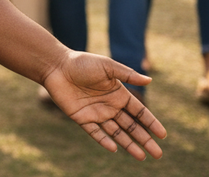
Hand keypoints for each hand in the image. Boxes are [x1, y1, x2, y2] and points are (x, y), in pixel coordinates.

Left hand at [42, 51, 165, 160]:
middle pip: (131, 126)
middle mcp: (109, 105)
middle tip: (158, 154)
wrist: (56, 66)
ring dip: (129, 144)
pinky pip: (95, 132)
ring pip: (116, 132)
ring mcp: (96, 113)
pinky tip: (114, 148)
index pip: (139, 112)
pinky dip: (104, 140)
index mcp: (118, 93)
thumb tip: (149, 79)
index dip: (151, 123)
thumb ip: (127, 74)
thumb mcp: (107, 66)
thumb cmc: (82, 62)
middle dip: (145, 139)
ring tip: (142, 157)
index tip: (163, 135)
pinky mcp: (82, 118)